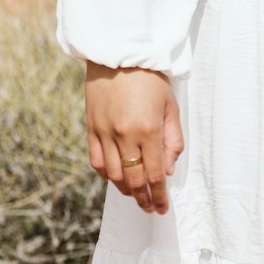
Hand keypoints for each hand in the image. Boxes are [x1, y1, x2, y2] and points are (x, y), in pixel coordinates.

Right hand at [84, 62, 184, 213]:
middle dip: (143, 199)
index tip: (162, 208)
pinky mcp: (91, 129)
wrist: (119, 54)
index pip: (154, 175)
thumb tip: (167, 171)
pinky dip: (107, 175)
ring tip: (136, 194)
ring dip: (126, 190)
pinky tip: (116, 177)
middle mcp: (124, 136)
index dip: (159, 196)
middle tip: (150, 208)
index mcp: (148, 130)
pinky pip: (96, 162)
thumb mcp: (171, 106)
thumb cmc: (151, 78)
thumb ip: (172, 141)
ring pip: (113, 176)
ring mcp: (104, 133)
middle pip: (133, 180)